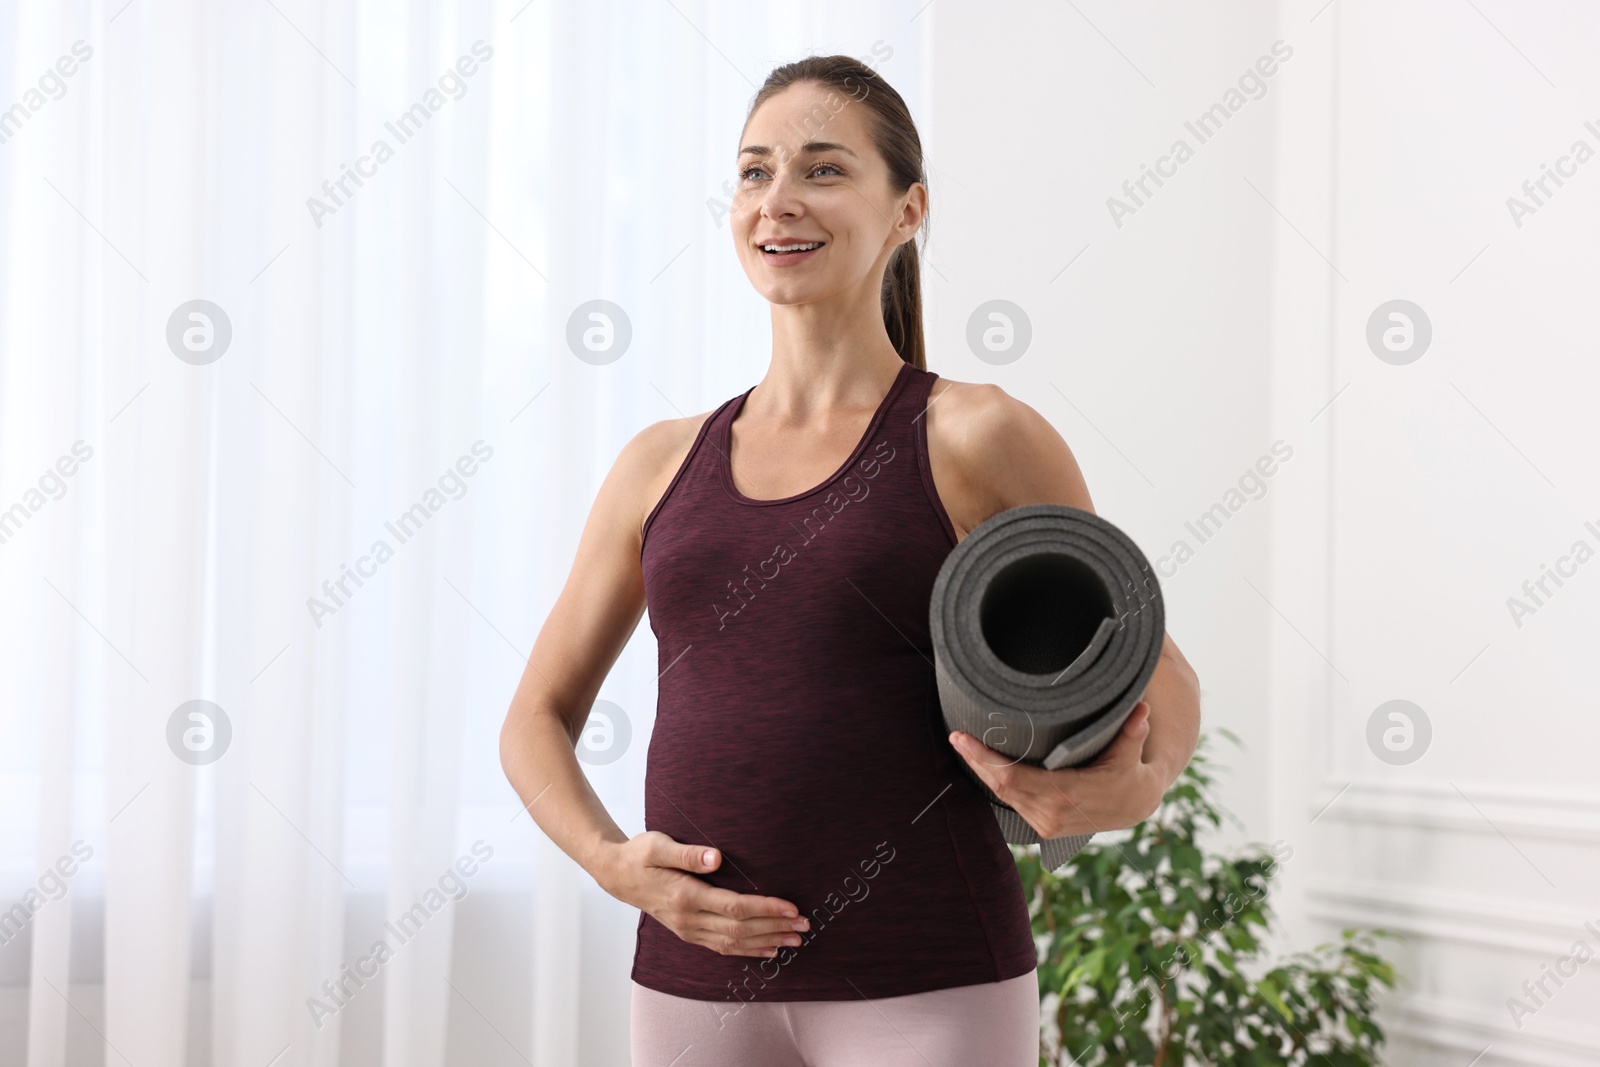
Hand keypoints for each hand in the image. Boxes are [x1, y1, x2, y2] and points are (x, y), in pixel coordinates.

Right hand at [596, 831, 809, 957]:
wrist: (617, 875)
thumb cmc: (640, 855)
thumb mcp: (658, 845)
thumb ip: (687, 853)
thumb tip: (716, 858)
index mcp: (685, 896)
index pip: (734, 907)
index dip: (765, 909)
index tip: (792, 907)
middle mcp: (689, 919)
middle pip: (739, 929)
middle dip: (774, 927)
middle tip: (805, 925)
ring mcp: (688, 930)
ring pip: (734, 942)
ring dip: (766, 942)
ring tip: (795, 940)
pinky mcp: (689, 932)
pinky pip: (723, 946)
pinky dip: (748, 950)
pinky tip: (768, 950)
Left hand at [949, 701, 1163, 839]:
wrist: (1135, 807)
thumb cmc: (1129, 774)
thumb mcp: (1131, 753)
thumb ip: (1133, 732)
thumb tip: (1142, 708)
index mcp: (1066, 795)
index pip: (1011, 778)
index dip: (984, 759)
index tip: (963, 739)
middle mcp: (1050, 814)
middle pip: (999, 787)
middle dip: (976, 762)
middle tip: (956, 737)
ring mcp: (1045, 824)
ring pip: (1002, 797)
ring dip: (982, 773)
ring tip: (965, 747)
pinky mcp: (1043, 827)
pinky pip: (1011, 803)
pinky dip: (995, 784)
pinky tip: (983, 767)